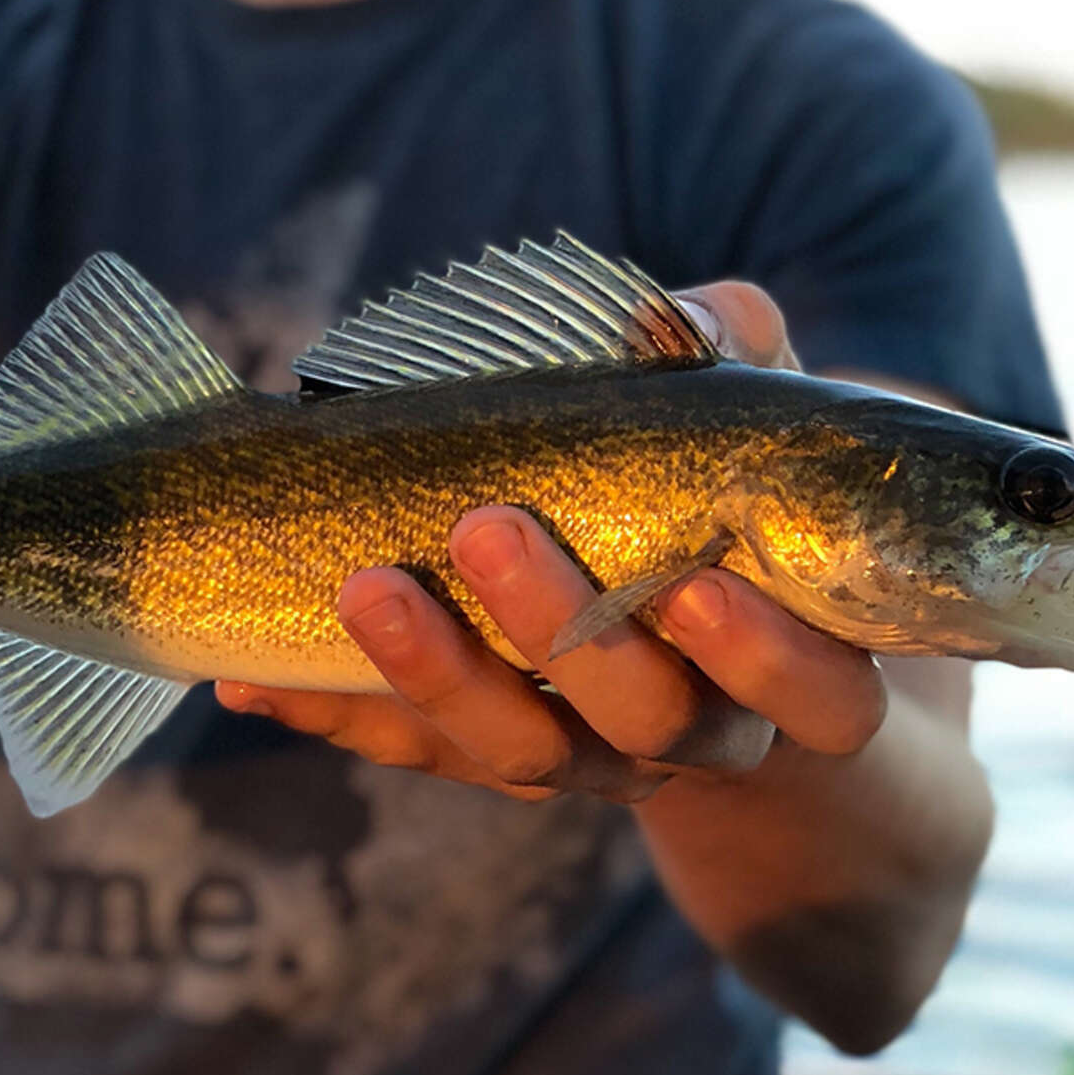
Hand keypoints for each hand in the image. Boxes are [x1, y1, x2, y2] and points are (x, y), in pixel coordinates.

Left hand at [217, 282, 885, 800]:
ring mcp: (592, 759)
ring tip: (363, 586)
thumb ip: (741, 364)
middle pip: (648, 721)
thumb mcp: (747, 425)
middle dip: (566, 634)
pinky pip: (417, 753)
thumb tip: (695, 315)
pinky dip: (338, 713)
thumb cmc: (725, 497)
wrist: (680, 623)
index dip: (763, 657)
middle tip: (489, 529)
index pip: (819, 695)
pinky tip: (254, 681)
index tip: (697, 582)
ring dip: (439, 676)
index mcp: (798, 667)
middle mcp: (699, 732)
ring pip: (524, 752)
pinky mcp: (491, 758)